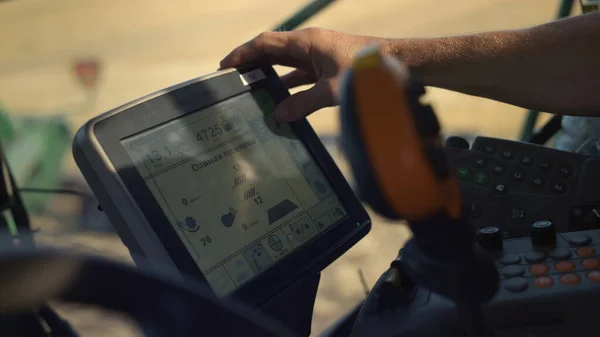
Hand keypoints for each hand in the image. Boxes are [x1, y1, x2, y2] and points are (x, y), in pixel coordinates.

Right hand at [220, 28, 387, 121]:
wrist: (395, 64)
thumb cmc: (364, 71)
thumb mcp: (331, 90)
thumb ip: (304, 103)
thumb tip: (279, 116)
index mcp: (305, 42)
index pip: (264, 43)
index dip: (242, 53)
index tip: (225, 65)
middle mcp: (309, 45)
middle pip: (271, 51)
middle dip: (251, 63)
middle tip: (231, 78)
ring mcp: (317, 55)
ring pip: (285, 63)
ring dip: (269, 75)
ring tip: (250, 90)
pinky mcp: (326, 67)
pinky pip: (299, 74)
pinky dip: (289, 86)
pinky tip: (281, 100)